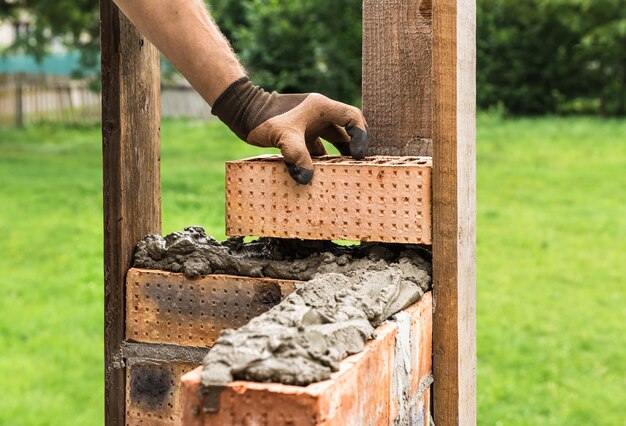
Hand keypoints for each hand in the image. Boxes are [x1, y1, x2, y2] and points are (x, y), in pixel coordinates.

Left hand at [212, 77, 370, 183]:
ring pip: (331, 141)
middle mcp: (318, 114)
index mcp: (321, 107)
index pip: (352, 117)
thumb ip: (297, 156)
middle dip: (353, 148)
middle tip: (357, 167)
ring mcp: (309, 124)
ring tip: (343, 174)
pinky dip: (320, 161)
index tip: (357, 155)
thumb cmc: (263, 118)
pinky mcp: (299, 134)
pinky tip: (319, 176)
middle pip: (346, 131)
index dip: (360, 135)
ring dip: (337, 156)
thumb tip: (307, 179)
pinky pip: (316, 148)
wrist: (242, 112)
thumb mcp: (283, 137)